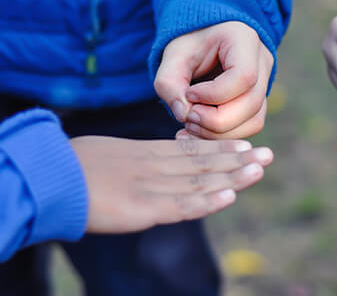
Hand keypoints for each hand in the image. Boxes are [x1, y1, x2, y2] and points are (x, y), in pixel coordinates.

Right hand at [71, 136, 273, 232]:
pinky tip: (231, 195)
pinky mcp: (143, 208)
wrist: (49, 175)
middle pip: (205, 163)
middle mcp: (157, 166)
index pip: (194, 151)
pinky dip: (208, 202)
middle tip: (269, 154)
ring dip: (234, 175)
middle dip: (239, 159)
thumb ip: (137, 161)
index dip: (223, 149)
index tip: (248, 145)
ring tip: (261, 167)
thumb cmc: (73, 165)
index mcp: (148, 153)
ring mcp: (152, 186)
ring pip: (201, 181)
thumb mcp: (113, 155)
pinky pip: (182, 205)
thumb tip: (148, 165)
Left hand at [154, 22, 272, 138]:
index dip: (214, 94)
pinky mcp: (259, 102)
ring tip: (191, 125)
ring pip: (254, 121)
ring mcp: (266, 84)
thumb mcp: (174, 54)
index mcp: (245, 40)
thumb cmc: (191, 42)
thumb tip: (183, 115)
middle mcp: (263, 62)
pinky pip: (250, 126)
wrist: (205, 37)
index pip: (244, 76)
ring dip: (220, 133)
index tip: (189, 94)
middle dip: (215, 120)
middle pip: (252, 103)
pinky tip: (200, 130)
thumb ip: (169, 82)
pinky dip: (224, 135)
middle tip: (187, 117)